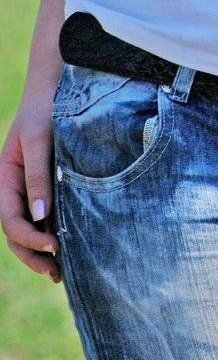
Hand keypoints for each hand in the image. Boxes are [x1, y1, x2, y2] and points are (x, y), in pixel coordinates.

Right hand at [1, 86, 62, 282]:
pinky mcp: (51, 184)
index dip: (29, 238)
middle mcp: (16, 187)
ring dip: (43, 250)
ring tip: (61, 273)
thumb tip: (41, 217)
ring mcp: (32, 187)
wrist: (58, 85)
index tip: (54, 245)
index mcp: (5, 178)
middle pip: (16, 232)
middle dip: (33, 255)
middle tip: (56, 274)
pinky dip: (54, 232)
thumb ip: (39, 176)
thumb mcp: (38, 140)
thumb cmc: (45, 108)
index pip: (10, 219)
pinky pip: (48, 215)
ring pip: (31, 227)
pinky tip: (70, 246)